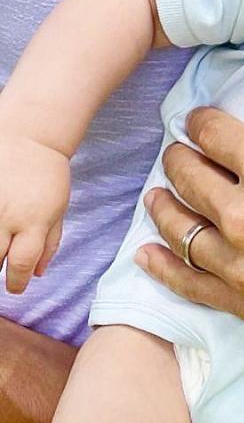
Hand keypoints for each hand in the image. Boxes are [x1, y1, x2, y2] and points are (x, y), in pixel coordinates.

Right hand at [0, 137, 68, 292]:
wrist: (30, 137)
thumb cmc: (47, 174)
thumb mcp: (59, 208)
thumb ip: (50, 243)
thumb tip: (36, 274)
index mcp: (34, 222)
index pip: (21, 265)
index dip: (17, 283)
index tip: (16, 286)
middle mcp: (7, 217)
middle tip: (2, 264)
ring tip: (2, 243)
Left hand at [136, 11, 243, 358]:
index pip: (211, 132)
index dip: (202, 119)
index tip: (203, 116)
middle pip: (188, 177)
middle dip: (181, 156)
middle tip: (182, 148)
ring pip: (181, 228)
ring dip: (165, 204)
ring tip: (159, 191)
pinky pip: (190, 283)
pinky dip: (164, 266)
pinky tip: (149, 254)